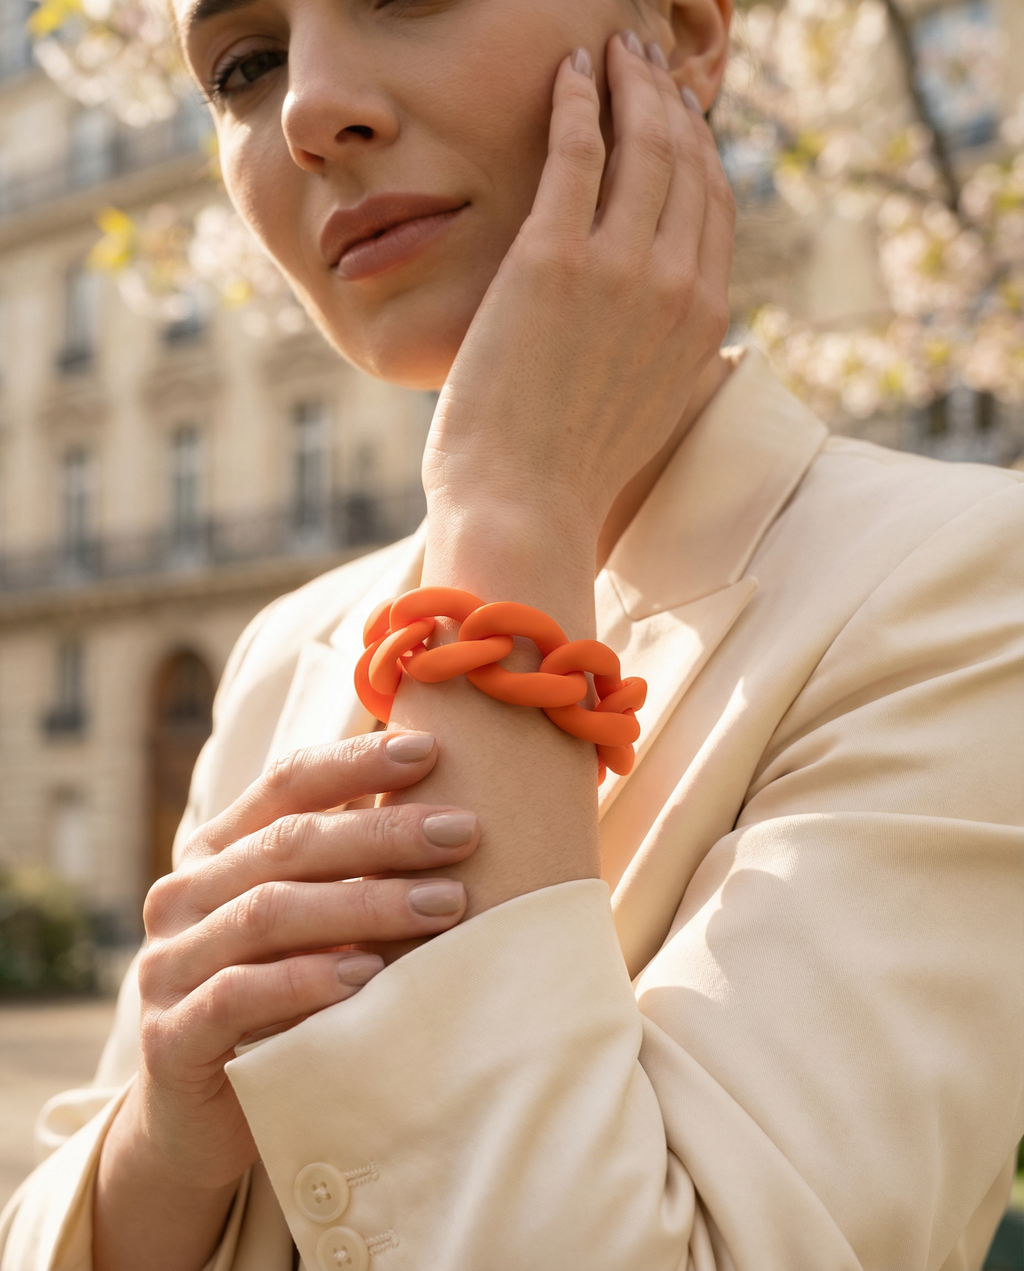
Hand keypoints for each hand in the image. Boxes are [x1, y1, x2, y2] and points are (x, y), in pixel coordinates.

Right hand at [95, 731, 478, 1270]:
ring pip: (269, 912)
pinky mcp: (170, 1035)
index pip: (287, 782)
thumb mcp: (310, 922)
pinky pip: (239, 994)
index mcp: (215, 850)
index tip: (430, 751)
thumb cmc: (279, 998)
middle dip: (384, 832)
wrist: (202, 1118)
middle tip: (464, 832)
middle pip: (289, 843)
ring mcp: (168, 964)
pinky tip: (369, 975)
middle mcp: (182, 894)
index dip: (356, 761)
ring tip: (445, 904)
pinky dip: (307, 980)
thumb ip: (349, 866)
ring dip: (364, 903)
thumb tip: (448, 804)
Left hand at [422, 32, 734, 550]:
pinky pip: (577, 151)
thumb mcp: (643, 412)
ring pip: (643, 144)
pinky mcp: (553, 259)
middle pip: (688, 163)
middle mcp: (677, 286)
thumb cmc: (567, 474)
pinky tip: (569, 71)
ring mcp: (619, 268)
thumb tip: (664, 334)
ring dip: (630, 83)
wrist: (523, 507)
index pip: (714, 209)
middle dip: (669, 100)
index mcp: (702, 323)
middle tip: (643, 61)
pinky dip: (578, 100)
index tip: (677, 118)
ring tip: (611, 51)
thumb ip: (662, 356)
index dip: (698, 151)